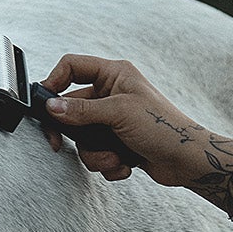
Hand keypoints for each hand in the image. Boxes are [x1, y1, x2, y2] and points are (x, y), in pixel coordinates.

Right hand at [40, 52, 232, 225]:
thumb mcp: (119, 113)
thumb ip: (82, 110)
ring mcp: (114, 120)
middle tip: (58, 145)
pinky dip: (108, 163)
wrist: (189, 161)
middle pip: (72, 110)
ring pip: (83, 138)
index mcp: (114, 75)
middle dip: (77, 134)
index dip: (54, 82)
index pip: (72, 66)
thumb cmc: (163, 128)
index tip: (44, 105)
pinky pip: (96, 153)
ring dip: (96, 154)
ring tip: (116, 158)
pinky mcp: (117, 142)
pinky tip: (127, 165)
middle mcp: (112, 94)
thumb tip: (51, 107)